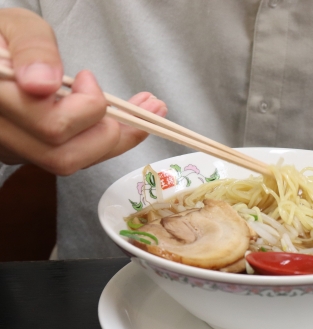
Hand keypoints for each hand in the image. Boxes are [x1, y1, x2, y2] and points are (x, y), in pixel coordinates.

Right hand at [0, 8, 166, 174]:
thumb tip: (43, 82)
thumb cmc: (4, 38)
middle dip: (110, 131)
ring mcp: (17, 148)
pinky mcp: (33, 153)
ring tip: (144, 109)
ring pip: (74, 162)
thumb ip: (33, 49)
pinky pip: (77, 156)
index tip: (86, 78)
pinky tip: (128, 119)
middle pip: (65, 156)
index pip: (52, 126)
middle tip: (130, 103)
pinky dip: (109, 140)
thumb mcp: (19, 27)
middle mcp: (4, 134)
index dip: (85, 107)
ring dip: (118, 138)